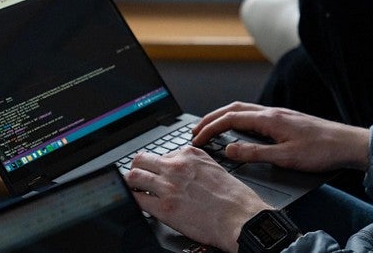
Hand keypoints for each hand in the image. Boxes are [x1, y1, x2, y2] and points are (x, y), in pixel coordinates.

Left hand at [125, 146, 270, 252]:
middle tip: (138, 178)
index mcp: (190, 154)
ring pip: (133, 177)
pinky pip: (136, 200)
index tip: (155, 172)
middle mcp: (177, 166)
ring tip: (135, 190)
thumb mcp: (215, 167)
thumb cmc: (233, 197)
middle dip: (138, 169)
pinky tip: (138, 204)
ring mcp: (168, 186)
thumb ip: (195, 165)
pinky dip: (133, 201)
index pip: (161, 154)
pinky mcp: (164, 208)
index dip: (157, 165)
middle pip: (141, 160)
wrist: (240, 217)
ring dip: (132, 184)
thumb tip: (182, 170)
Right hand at [192, 102, 369, 171]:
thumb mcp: (285, 157)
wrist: (347, 143)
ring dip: (224, 117)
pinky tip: (238, 130)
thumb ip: (254, 154)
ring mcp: (279, 114)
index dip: (210, 129)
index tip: (196, 140)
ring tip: (211, 129)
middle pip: (234, 109)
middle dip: (211, 119)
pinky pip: (254, 114)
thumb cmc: (320, 151)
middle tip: (195, 131)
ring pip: (244, 110)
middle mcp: (272, 112)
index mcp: (269, 119)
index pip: (230, 119)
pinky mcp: (286, 119)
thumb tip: (229, 150)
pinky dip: (238, 119)